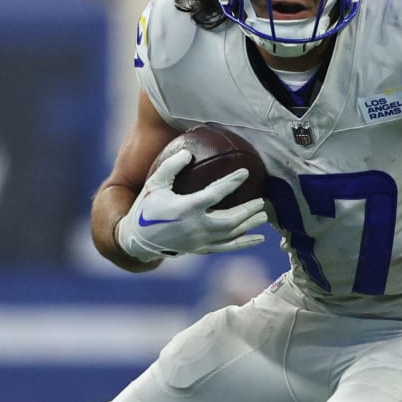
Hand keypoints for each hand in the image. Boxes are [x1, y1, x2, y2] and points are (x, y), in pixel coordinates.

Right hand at [115, 149, 267, 262]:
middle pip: (230, 220)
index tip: (245, 172)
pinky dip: (245, 243)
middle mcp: (196, 227)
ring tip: (264, 215)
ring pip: (232, 234)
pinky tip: (260, 239)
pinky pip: (227, 247)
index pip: (215, 194)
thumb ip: (171, 167)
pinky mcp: (201, 249)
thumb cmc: (146, 207)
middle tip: (262, 200)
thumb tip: (189, 152)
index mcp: (185, 209)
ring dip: (250, 225)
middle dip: (248, 210)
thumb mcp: (155, 183)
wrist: (138, 239)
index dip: (232, 182)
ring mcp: (200, 241)